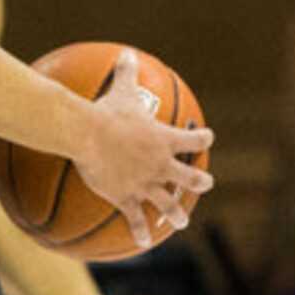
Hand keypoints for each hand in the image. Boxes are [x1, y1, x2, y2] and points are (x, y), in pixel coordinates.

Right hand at [69, 50, 212, 247]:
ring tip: (181, 222)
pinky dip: (139, 230)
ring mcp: (145, 184)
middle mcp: (161, 165)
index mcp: (165, 140)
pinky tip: (143, 242)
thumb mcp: (120, 91)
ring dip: (176, 213)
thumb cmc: (106, 113)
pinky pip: (135, 218)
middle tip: (205, 183)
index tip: (207, 138)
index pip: (194, 139)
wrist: (87, 135)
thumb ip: (126, 74)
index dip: (203, 138)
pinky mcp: (126, 197)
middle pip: (189, 177)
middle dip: (200, 181)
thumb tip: (126, 52)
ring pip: (168, 203)